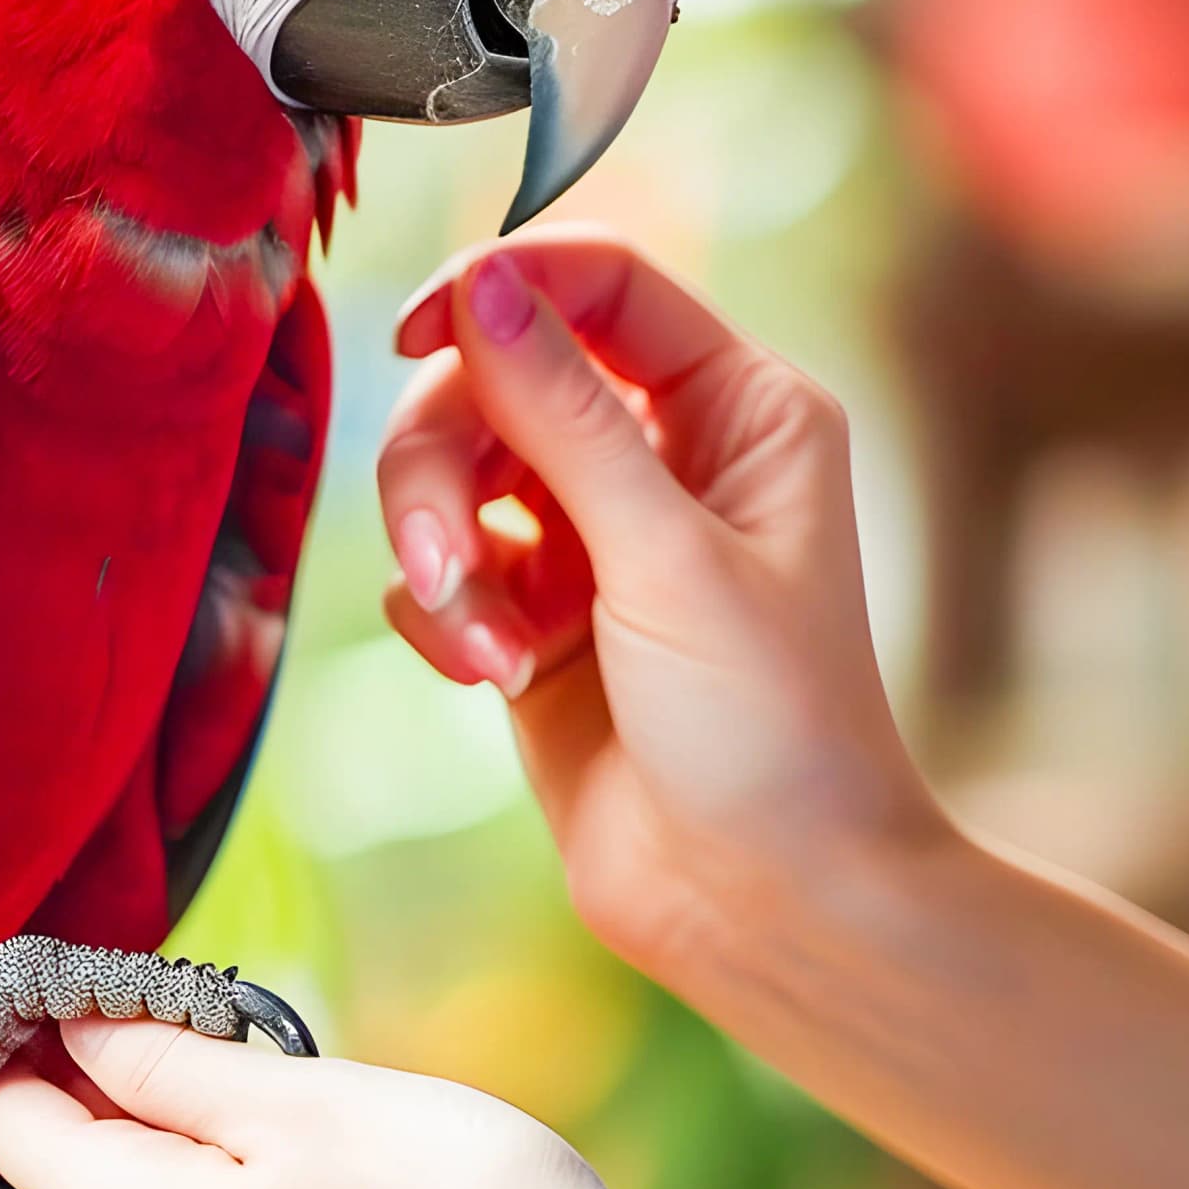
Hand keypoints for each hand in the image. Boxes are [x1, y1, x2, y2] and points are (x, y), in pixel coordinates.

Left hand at [0, 1018, 803, 1188]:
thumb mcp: (298, 1097)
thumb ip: (164, 1061)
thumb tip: (74, 1024)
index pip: (2, 1112)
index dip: (28, 1026)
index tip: (97, 967)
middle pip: (77, 1157)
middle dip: (131, 1072)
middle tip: (233, 1021)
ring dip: (203, 1128)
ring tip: (308, 1096)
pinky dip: (245, 1186)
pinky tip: (337, 1163)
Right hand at [380, 233, 949, 974]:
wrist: (766, 905)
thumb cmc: (771, 732)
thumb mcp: (667, 558)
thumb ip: (565, 417)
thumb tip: (481, 283)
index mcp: (741, 409)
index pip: (603, 284)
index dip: (501, 289)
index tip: (417, 330)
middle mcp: (667, 455)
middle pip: (498, 377)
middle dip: (446, 463)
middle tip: (445, 556)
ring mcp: (596, 536)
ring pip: (453, 470)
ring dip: (441, 548)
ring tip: (482, 646)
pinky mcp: (535, 614)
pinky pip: (442, 565)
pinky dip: (448, 616)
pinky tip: (497, 677)